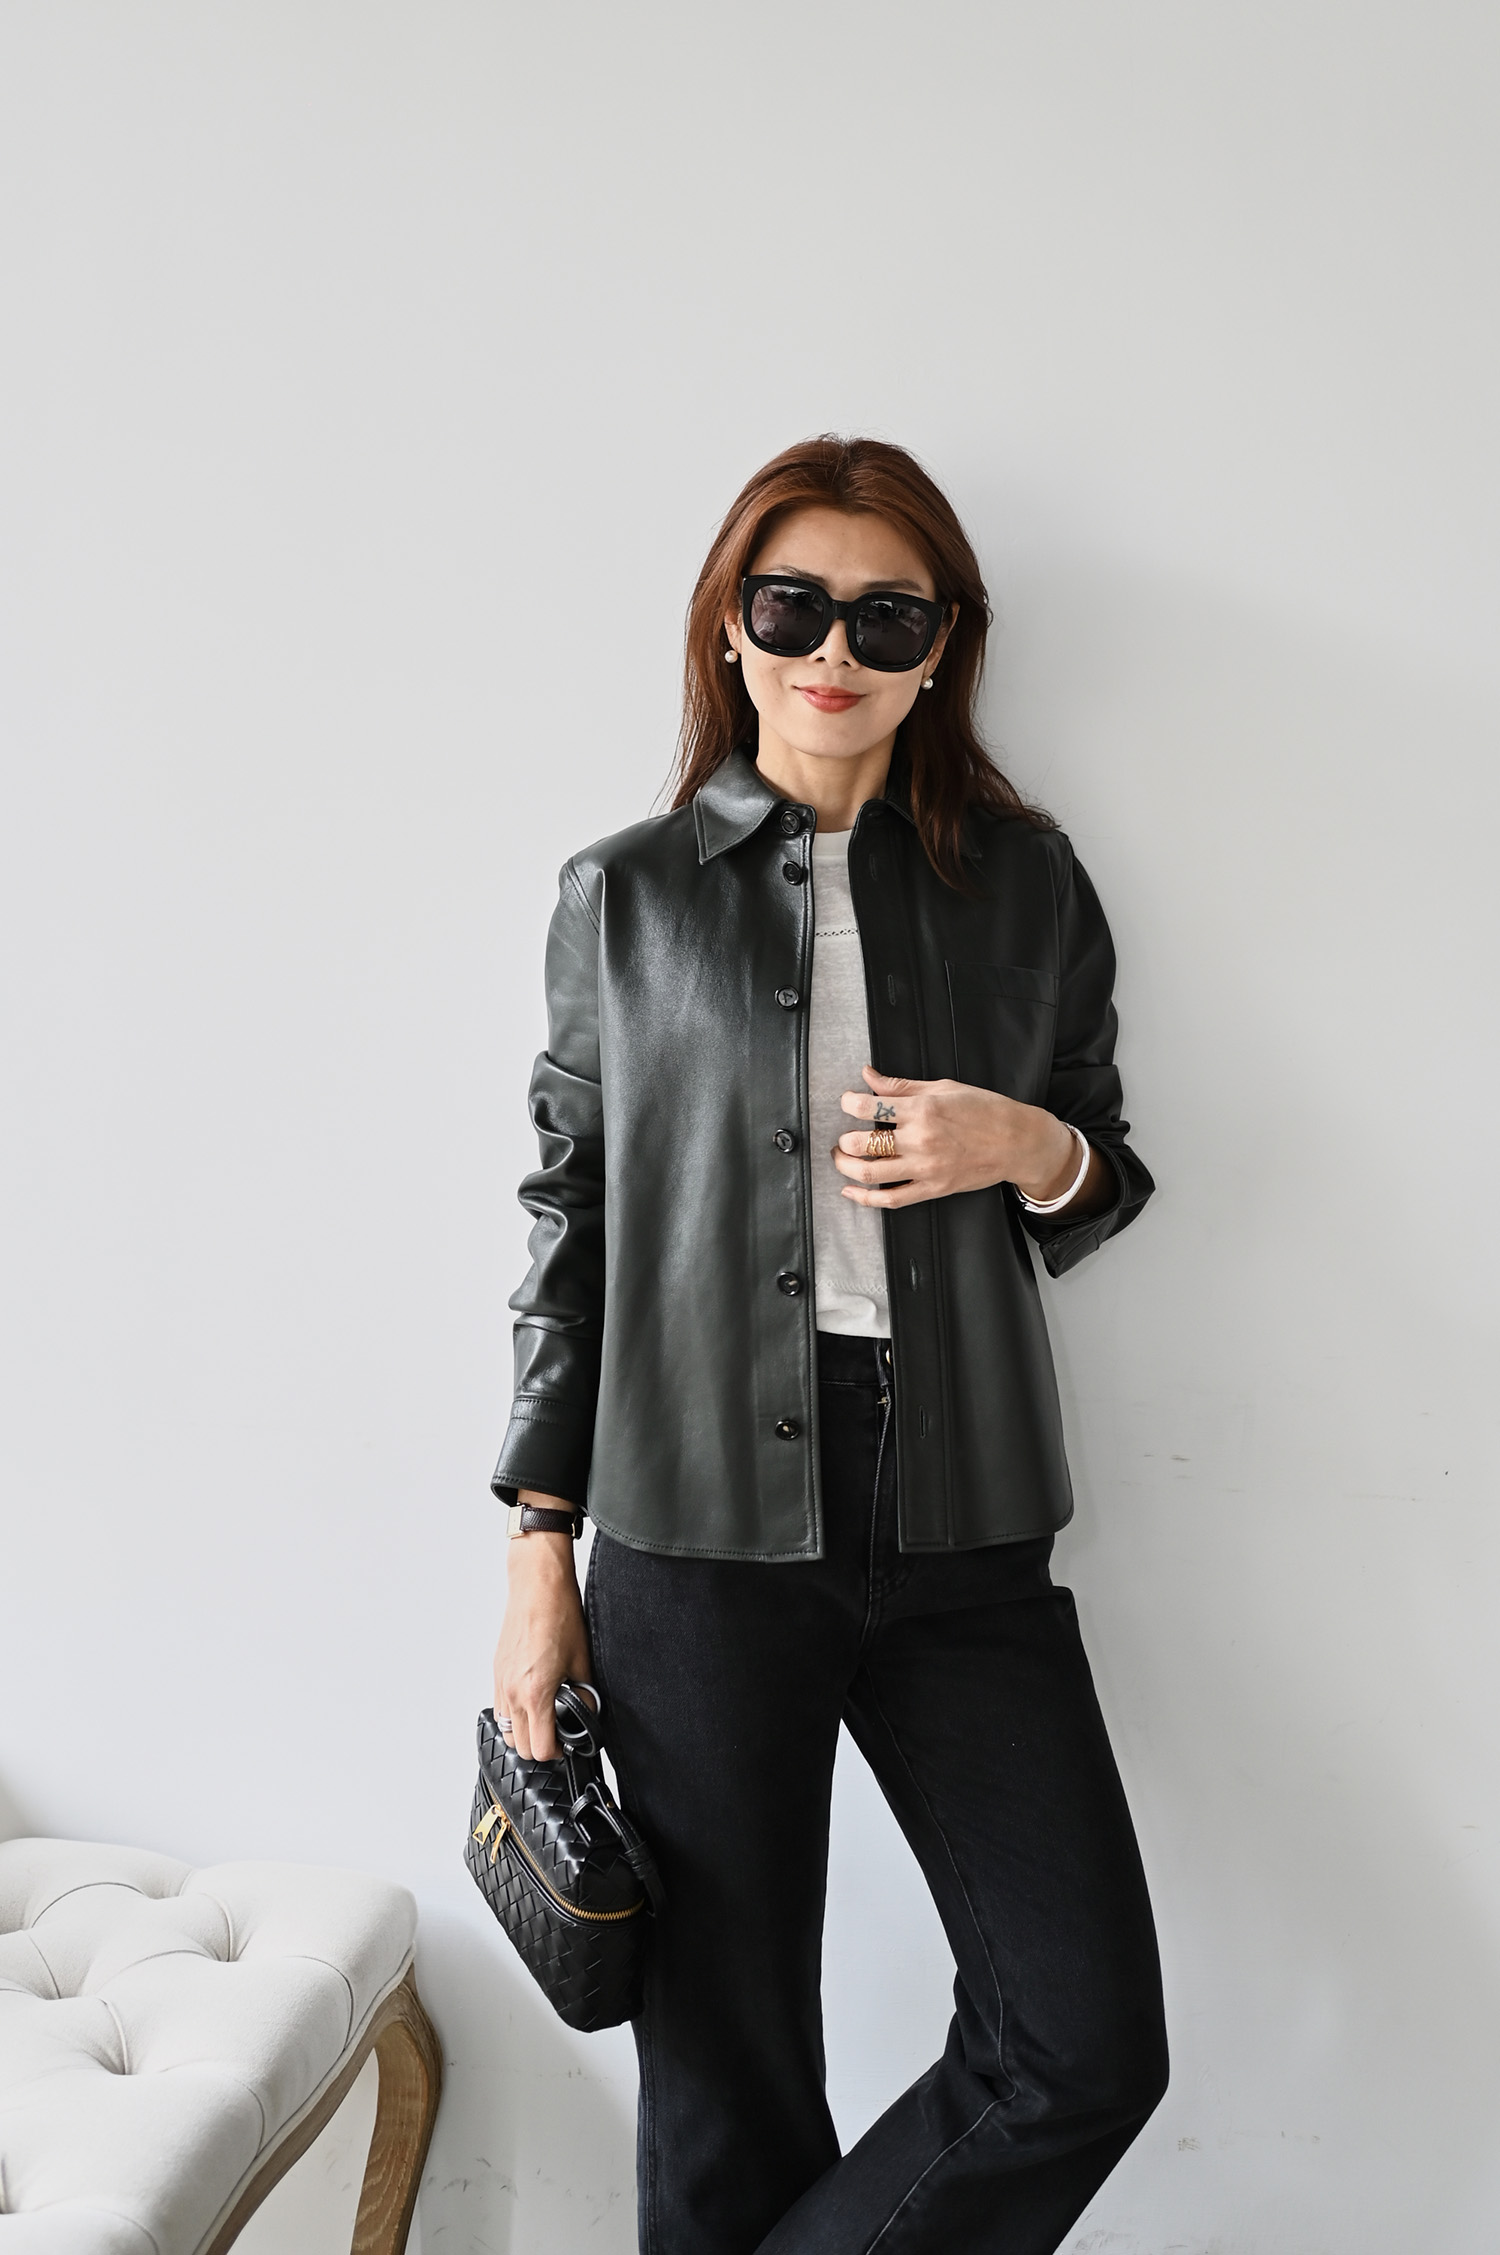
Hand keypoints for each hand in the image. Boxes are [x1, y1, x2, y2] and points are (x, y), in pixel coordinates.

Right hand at [492, 1490, 592, 1760]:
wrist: (537, 1585)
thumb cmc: (559, 1615)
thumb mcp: (583, 1661)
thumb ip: (585, 1696)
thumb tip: (587, 1715)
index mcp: (535, 1692)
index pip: (539, 1749)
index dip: (557, 1752)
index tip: (569, 1743)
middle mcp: (512, 1691)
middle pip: (519, 1746)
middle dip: (541, 1745)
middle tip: (561, 1732)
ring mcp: (500, 1682)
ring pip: (506, 1729)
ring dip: (525, 1731)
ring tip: (546, 1716)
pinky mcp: (497, 1671)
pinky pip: (500, 1707)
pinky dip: (514, 1713)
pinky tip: (533, 1698)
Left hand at [833, 1067, 1102, 1209]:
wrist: (1017, 1141)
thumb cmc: (984, 1110)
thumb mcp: (943, 1088)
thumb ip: (901, 1085)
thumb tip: (869, 1076)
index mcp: (922, 1110)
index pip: (868, 1107)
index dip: (848, 1103)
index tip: (846, 1102)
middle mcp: (920, 1140)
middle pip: (862, 1144)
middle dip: (843, 1140)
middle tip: (843, 1136)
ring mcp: (925, 1168)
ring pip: (869, 1174)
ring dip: (846, 1167)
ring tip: (842, 1158)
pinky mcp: (932, 1188)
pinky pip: (891, 1199)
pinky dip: (865, 1199)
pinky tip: (851, 1192)